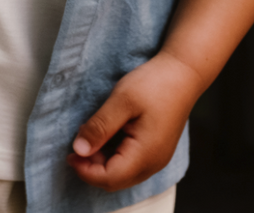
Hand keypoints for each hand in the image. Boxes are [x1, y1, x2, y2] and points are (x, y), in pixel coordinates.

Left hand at [66, 51, 202, 191]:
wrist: (183, 72)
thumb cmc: (155, 83)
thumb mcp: (122, 100)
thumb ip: (100, 126)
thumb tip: (79, 149)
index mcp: (145, 154)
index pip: (109, 178)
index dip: (85, 170)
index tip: (70, 153)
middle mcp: (153, 163)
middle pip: (115, 180)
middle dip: (91, 168)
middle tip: (77, 145)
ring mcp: (157, 158)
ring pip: (123, 174)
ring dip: (102, 162)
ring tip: (90, 137)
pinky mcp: (157, 149)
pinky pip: (131, 164)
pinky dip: (113, 157)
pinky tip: (106, 137)